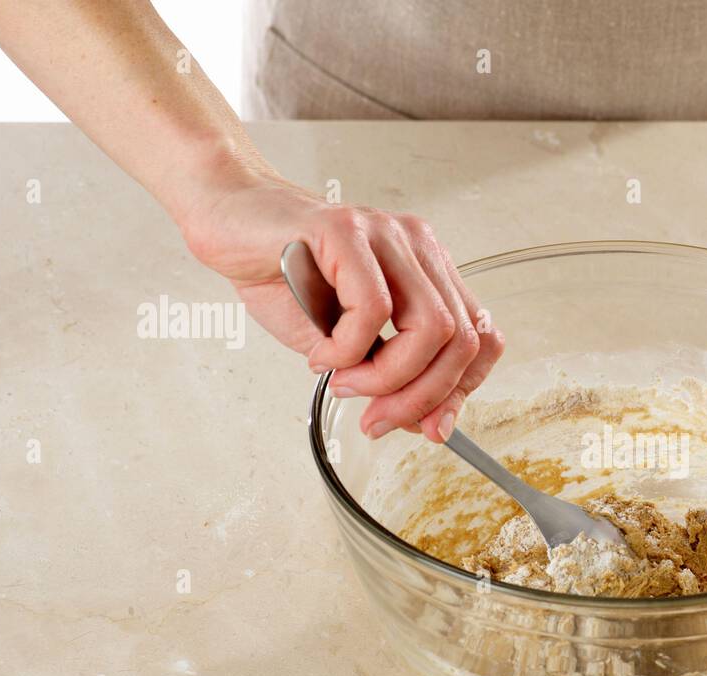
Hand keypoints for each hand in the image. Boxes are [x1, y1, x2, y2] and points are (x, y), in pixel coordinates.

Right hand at [178, 168, 503, 442]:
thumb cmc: (281, 274)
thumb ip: (387, 374)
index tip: (432, 427)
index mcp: (427, 270)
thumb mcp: (344, 341)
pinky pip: (372, 309)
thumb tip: (422, 422)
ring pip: (429, 327)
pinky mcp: (345, 231)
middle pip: (462, 339)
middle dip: (423, 397)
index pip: (481, 337)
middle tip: (378, 419)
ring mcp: (385, 235)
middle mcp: (416, 247)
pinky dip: (347, 350)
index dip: (462, 390)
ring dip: (388, 378)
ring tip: (346, 385)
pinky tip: (320, 356)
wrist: (225, 218)